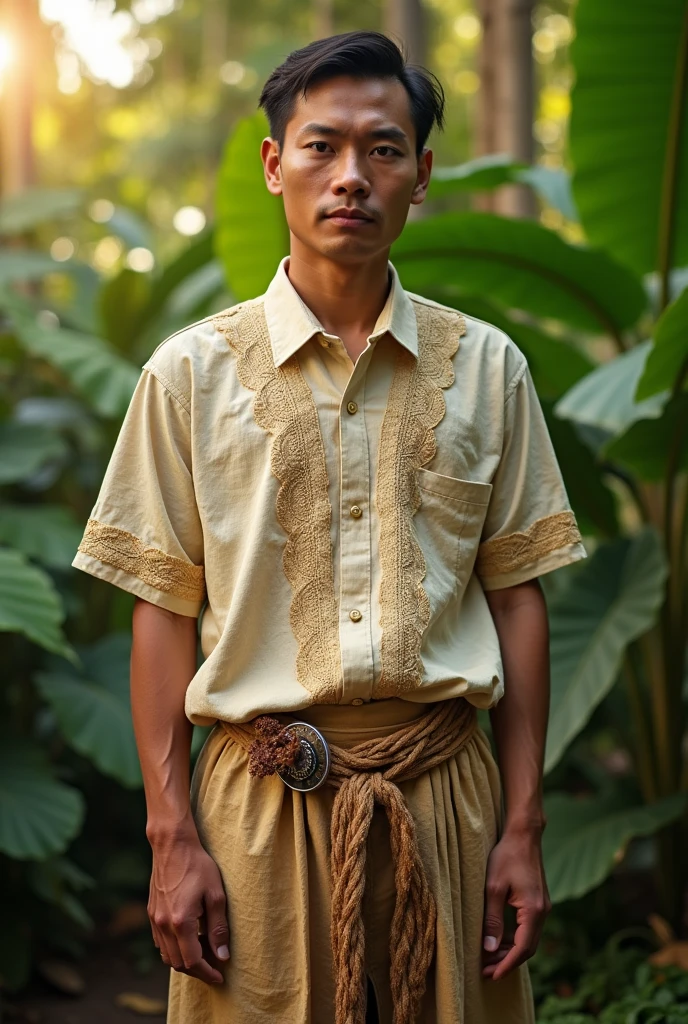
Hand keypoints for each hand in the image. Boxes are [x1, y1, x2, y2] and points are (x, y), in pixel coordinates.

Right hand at [148, 831, 229, 984]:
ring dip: (184, 961)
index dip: (207, 972)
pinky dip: (173, 949)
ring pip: (167, 955)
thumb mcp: (216, 895)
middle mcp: (163, 925)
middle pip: (178, 963)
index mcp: (181, 922)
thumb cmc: (197, 866)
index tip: (220, 976)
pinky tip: (187, 942)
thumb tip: (222, 955)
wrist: (172, 846)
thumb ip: (218, 928)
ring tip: (202, 957)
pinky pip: (160, 942)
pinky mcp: (151, 913)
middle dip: (197, 971)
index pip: (193, 961)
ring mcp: (154, 920)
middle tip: (214, 968)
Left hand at [481, 827, 550, 981]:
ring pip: (529, 940)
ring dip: (510, 952)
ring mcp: (543, 907)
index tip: (491, 976)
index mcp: (534, 911)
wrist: (524, 835)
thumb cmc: (507, 857)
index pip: (522, 949)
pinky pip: (528, 929)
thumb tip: (490, 949)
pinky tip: (499, 940)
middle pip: (528, 949)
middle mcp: (543, 912)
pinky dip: (515, 939)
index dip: (506, 965)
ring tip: (489, 959)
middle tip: (486, 971)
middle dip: (507, 962)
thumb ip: (493, 919)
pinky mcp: (538, 902)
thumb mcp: (493, 887)